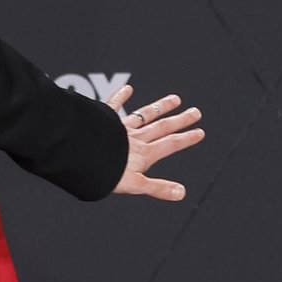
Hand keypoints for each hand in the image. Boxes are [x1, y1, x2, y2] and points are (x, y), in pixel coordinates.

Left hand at [106, 85, 203, 200]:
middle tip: (195, 112)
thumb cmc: (104, 171)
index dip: (186, 139)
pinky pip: (114, 106)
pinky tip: (128, 88)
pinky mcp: (105, 121)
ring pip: (145, 115)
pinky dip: (121, 97)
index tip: (199, 132)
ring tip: (175, 99)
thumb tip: (180, 193)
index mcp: (143, 154)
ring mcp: (121, 128)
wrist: (81, 155)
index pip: (170, 144)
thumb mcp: (135, 184)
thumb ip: (157, 188)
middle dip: (180, 121)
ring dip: (160, 107)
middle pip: (162, 127)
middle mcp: (135, 139)